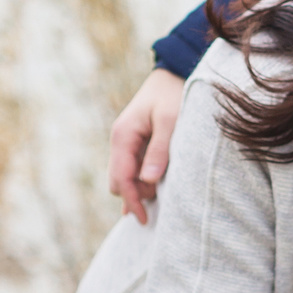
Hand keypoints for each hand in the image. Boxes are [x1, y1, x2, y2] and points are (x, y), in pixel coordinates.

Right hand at [107, 67, 187, 224]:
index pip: (121, 178)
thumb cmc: (174, 94)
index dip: (131, 201)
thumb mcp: (171, 121)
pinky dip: (142, 180)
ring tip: (165, 193)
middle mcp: (120, 140)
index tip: (144, 220)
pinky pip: (134, 168)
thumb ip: (160, 150)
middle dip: (135, 196)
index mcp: (123, 135)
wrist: (174, 72)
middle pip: (118, 181)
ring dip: (141, 189)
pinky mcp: (137, 143)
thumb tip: (148, 181)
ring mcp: (127, 142)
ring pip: (126, 176)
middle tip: (162, 203)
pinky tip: (154, 192)